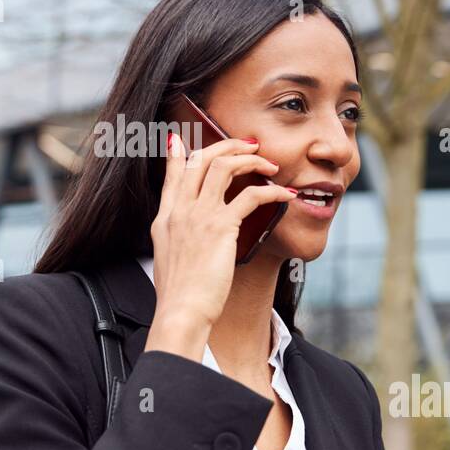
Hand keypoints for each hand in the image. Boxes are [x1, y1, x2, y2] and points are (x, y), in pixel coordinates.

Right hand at [143, 132, 295, 360]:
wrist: (181, 311)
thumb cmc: (179, 294)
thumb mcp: (168, 257)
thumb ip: (176, 236)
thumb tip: (189, 231)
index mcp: (165, 217)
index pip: (173, 174)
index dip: (178, 152)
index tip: (181, 138)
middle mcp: (179, 210)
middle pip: (201, 159)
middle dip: (227, 146)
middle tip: (249, 145)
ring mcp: (198, 216)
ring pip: (224, 167)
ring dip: (250, 159)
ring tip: (269, 164)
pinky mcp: (221, 227)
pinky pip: (251, 196)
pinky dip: (272, 191)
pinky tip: (285, 194)